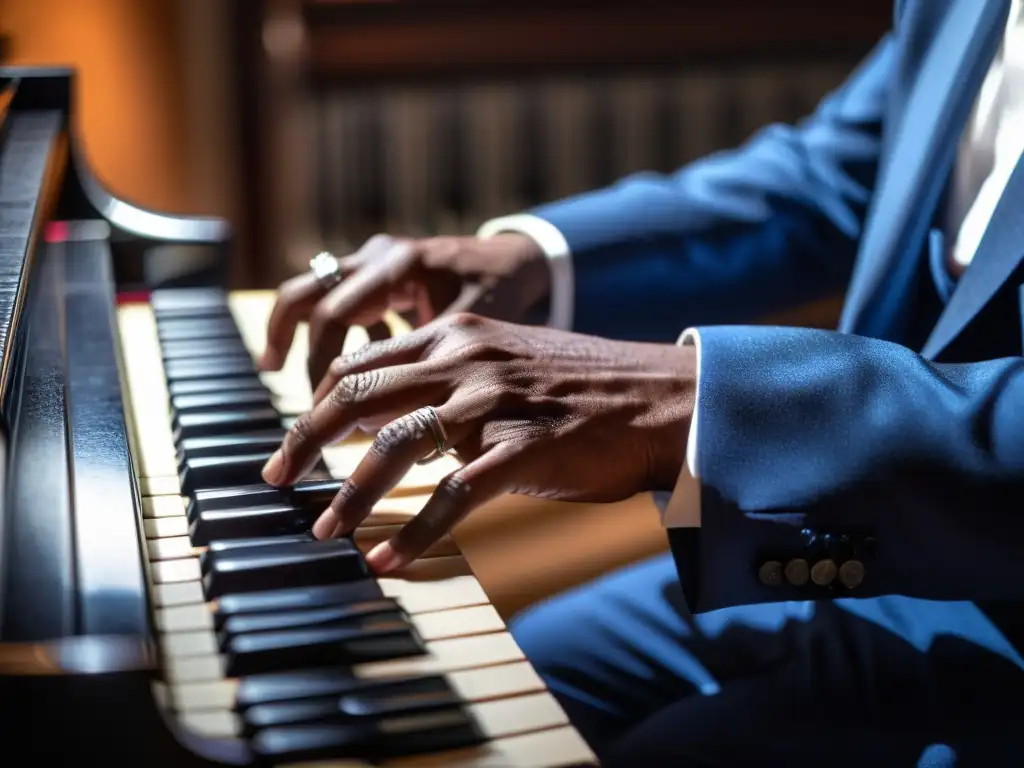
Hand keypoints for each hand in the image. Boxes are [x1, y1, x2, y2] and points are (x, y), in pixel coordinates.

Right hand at [259, 232, 549, 386]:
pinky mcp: (381, 273)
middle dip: (290, 347)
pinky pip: (339, 299)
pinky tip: (349, 372)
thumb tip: (383, 427)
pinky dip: (334, 332)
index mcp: (399, 267)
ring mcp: (376, 260)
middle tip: (291, 397)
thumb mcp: (471, 331)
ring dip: (296, 333)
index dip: (320, 368)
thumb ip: (427, 367)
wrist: (527, 261)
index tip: (321, 414)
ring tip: (279, 371)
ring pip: (312, 291)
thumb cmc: (505, 295)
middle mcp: (379, 257)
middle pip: (305, 296)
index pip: (332, 315)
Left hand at [260, 313, 696, 573]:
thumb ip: (443, 386)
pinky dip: (416, 530)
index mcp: (454, 335)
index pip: (357, 366)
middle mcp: (465, 357)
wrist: (659, 398)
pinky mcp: (527, 446)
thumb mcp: (502, 365)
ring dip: (351, 493)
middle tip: (275, 480)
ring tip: (325, 530)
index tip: (291, 444)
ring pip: (396, 444)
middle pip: (356, 395)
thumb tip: (386, 431)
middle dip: (304, 441)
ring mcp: (495, 399)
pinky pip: (456, 493)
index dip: (313, 408)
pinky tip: (389, 558)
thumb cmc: (579, 390)